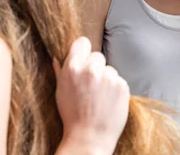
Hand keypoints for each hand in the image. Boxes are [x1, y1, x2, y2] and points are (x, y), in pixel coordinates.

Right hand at [53, 37, 129, 154]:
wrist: (90, 138)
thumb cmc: (72, 116)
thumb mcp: (60, 91)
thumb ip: (60, 71)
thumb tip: (57, 56)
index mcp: (73, 67)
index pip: (82, 42)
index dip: (83, 51)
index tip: (84, 59)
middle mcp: (91, 69)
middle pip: (97, 56)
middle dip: (95, 67)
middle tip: (91, 85)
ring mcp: (108, 77)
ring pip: (110, 69)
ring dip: (106, 79)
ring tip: (100, 97)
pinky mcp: (122, 86)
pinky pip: (119, 80)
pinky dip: (116, 89)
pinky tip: (109, 101)